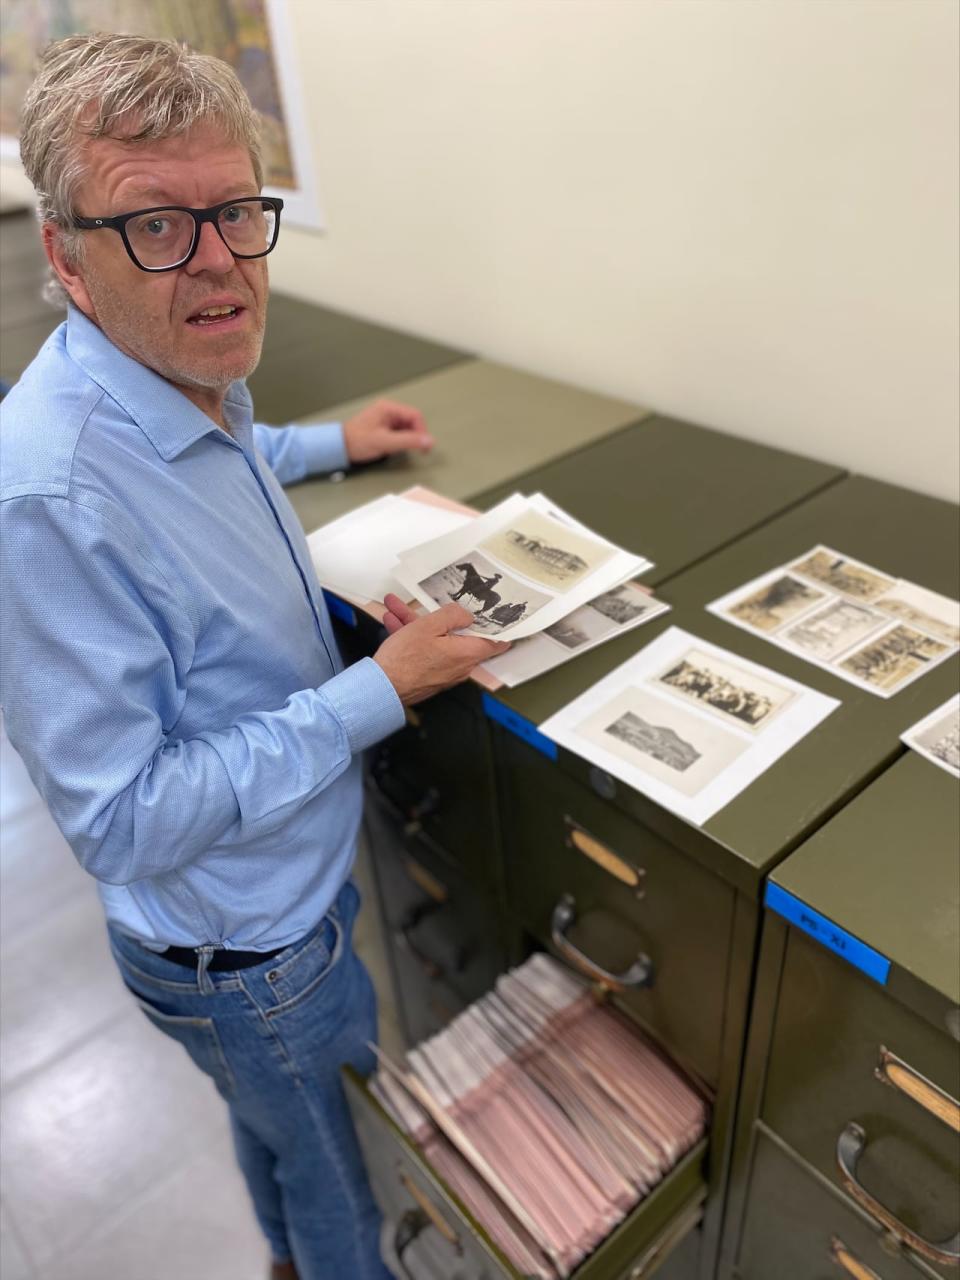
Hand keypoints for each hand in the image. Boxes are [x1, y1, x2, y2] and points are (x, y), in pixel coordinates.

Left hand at [343, 399, 433, 463]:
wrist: (339, 447)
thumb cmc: (358, 441)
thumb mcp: (385, 442)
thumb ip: (408, 441)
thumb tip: (430, 441)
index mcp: (388, 408)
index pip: (415, 416)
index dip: (422, 431)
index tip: (423, 446)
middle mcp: (388, 410)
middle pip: (412, 421)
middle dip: (415, 436)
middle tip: (415, 451)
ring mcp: (385, 419)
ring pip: (407, 428)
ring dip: (408, 439)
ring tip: (399, 449)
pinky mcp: (383, 428)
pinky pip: (399, 433)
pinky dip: (401, 441)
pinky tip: (393, 449)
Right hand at [374, 598, 509, 704]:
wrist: (381, 688)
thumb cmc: (405, 659)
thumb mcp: (429, 626)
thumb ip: (453, 616)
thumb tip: (467, 616)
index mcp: (467, 653)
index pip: (495, 643)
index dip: (497, 628)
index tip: (497, 616)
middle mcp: (459, 666)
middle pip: (458, 636)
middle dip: (441, 617)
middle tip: (434, 601)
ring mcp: (443, 672)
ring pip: (435, 640)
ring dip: (416, 623)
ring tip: (396, 606)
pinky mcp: (427, 675)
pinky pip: (424, 651)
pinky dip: (410, 636)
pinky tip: (392, 620)